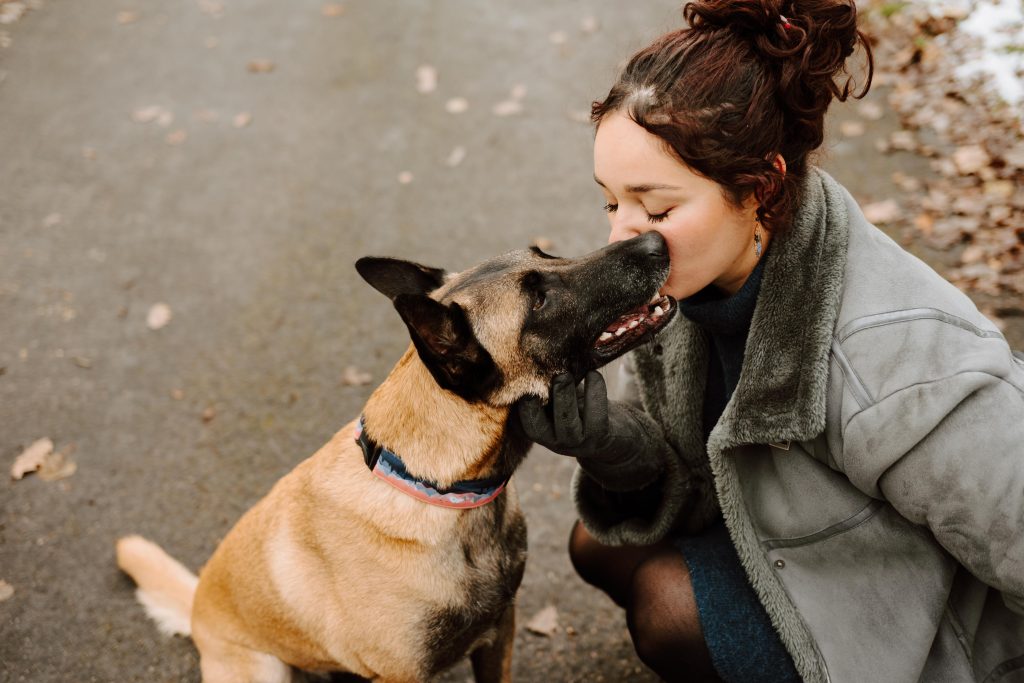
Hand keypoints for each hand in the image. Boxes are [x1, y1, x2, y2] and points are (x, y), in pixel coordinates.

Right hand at [515, 370, 637, 461]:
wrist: (614, 431)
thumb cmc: (577, 406)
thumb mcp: (556, 396)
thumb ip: (543, 383)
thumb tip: (529, 353)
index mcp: (536, 430)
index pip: (517, 419)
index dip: (515, 398)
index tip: (519, 373)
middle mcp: (552, 441)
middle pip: (535, 425)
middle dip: (535, 402)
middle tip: (539, 377)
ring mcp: (576, 442)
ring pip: (566, 423)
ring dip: (564, 396)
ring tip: (564, 375)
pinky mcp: (600, 436)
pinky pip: (596, 415)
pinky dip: (595, 391)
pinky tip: (593, 374)